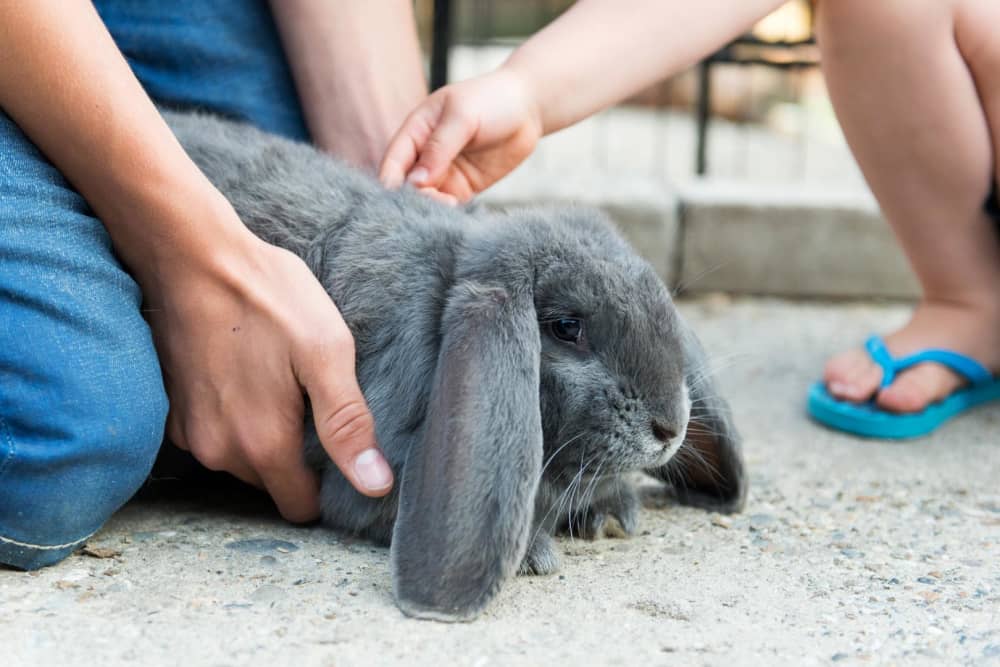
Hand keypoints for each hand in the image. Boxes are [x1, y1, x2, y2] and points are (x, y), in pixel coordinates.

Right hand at [145, 200, 392, 521]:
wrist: (191, 255)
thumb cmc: (268, 297)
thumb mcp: (326, 352)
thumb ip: (348, 425)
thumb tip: (376, 486)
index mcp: (263, 445)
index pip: (300, 508)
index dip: (326, 488)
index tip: (338, 450)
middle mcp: (219, 452)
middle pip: (272, 484)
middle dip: (295, 457)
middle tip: (309, 401)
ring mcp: (188, 434)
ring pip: (242, 461)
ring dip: (263, 435)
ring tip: (279, 384)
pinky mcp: (171, 412)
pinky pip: (215, 436)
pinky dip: (233, 418)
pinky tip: (246, 376)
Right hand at [379, 67, 542, 203]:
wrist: (528, 108)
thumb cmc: (492, 100)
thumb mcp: (463, 116)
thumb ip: (439, 147)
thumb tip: (416, 180)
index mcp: (416, 131)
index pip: (393, 160)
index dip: (390, 180)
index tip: (394, 197)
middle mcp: (424, 155)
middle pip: (405, 185)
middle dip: (411, 198)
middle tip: (431, 200)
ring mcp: (443, 173)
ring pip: (425, 199)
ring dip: (430, 207)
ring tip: (449, 203)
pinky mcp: (462, 188)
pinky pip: (447, 206)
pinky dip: (447, 212)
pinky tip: (456, 211)